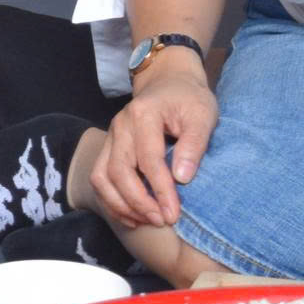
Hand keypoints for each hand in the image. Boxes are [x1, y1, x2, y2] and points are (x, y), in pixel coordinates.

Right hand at [89, 53, 215, 226]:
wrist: (169, 81)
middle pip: (119, 171)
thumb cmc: (189, 100)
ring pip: (102, 178)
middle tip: (162, 221)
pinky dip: (112, 202)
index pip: (148, 159)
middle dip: (139, 202)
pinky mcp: (108, 147)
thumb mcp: (203, 115)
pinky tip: (132, 216)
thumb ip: (194, 144)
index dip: (160, 190)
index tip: (174, 214)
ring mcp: (111, 136)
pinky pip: (100, 179)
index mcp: (143, 114)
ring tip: (146, 221)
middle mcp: (120, 125)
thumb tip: (182, 178)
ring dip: (121, 205)